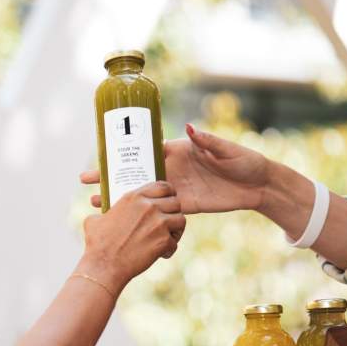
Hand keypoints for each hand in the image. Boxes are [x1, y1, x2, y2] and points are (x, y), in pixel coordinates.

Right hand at [79, 181, 185, 292]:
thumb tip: (96, 209)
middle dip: (173, 212)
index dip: (168, 193)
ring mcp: (158, 223)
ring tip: (167, 237)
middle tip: (167, 222)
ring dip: (175, 229)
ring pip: (180, 220)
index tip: (166, 200)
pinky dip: (169, 249)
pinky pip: (175, 242)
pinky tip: (160, 254)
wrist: (104, 265)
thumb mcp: (95, 220)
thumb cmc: (97, 244)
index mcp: (134, 197)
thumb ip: (102, 211)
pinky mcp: (163, 241)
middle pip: (175, 202)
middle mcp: (148, 207)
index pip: (163, 186)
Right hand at [81, 124, 269, 213]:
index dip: (122, 153)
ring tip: (96, 202)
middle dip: (110, 176)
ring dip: (119, 196)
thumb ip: (207, 141)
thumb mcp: (226, 149)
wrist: (259, 186)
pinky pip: (157, 210)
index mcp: (178, 151)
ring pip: (140, 192)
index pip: (143, 150)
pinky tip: (122, 217)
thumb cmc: (245, 161)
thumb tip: (190, 128)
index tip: (101, 156)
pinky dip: (140, 214)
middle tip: (86, 182)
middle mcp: (172, 169)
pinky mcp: (183, 206)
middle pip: (135, 171)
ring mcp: (175, 188)